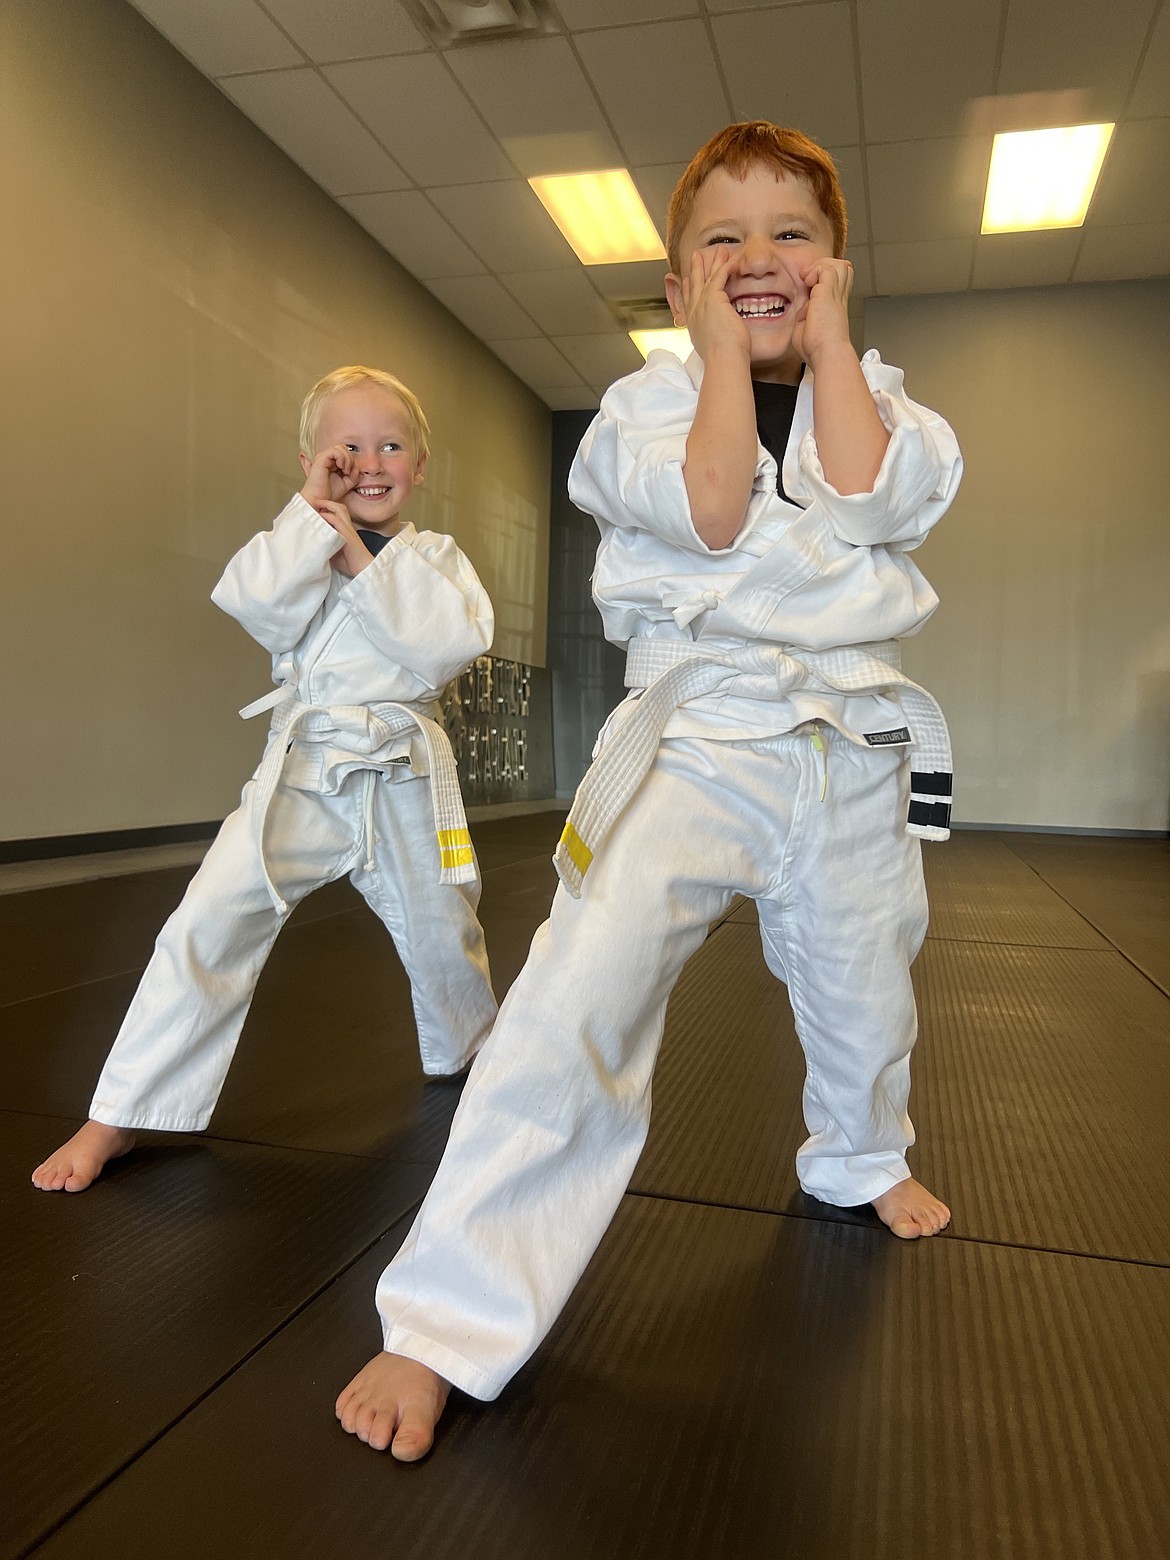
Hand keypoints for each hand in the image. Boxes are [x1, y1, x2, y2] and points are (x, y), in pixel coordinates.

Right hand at [300, 444, 359, 508]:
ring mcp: (323, 457)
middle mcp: (326, 458)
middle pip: (344, 448)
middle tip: (348, 472)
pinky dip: (342, 458)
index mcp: (331, 462)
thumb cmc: (329, 493)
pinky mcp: (321, 459)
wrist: (319, 501)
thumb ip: (353, 475)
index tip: (351, 474)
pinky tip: (342, 468)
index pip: (345, 453)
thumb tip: (357, 467)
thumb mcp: (347, 483)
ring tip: (346, 471)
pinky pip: (335, 451)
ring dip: (347, 459)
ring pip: (341, 447)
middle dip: (350, 459)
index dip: (352, 461)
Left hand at [313, 499, 372, 575]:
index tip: (316, 508)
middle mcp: (348, 527)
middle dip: (327, 502)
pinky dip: (328, 517)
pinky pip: (338, 521)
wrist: (363, 570)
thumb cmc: (350, 563)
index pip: (338, 514)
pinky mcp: (348, 535)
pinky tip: (321, 516)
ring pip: (340, 510)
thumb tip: (313, 541)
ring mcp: (349, 530)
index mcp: (346, 530)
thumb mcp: (334, 551)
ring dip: (328, 505)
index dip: (328, 508)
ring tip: (317, 504)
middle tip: (315, 501)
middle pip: (340, 508)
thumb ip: (326, 543)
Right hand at [675, 247, 749, 362]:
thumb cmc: (724, 360)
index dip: (688, 290)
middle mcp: (695, 314)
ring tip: (719, 250)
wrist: (723, 360)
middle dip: (695, 270)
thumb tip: (727, 340)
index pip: (689, 303)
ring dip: (713, 262)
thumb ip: (718, 338)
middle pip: (693, 286)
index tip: (687, 280)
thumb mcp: (716, 348)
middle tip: (696, 256)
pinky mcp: (714, 299)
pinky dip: (726, 266)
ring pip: (706, 278)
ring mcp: (702, 305)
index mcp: (694, 326)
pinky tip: (732, 258)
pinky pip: (720, 276)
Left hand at [790, 257, 853, 369]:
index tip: (806, 288)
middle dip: (824, 267)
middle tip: (808, 281)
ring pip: (838, 264)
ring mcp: (835, 294)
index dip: (821, 278)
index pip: (835, 281)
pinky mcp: (828, 293)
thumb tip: (804, 309)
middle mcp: (837, 298)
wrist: (826, 353)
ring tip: (808, 280)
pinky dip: (814, 271)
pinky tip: (807, 284)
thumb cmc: (816, 348)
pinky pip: (825, 268)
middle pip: (842, 268)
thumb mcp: (806, 328)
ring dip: (821, 266)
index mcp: (833, 306)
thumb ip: (805, 315)